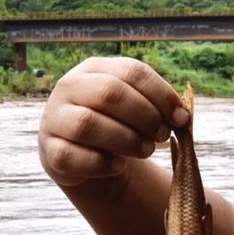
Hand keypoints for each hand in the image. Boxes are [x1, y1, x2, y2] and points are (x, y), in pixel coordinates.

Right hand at [38, 57, 187, 186]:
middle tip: (163, 135)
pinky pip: (73, 156)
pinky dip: (101, 163)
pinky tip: (119, 166)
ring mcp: (54, 118)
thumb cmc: (116, 124)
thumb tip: (183, 116)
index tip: (181, 118)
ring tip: (146, 150)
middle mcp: (69, 87)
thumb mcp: (135, 107)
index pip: (131, 71)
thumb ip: (157, 106)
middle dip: (145, 117)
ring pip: (88, 125)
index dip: (161, 95)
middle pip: (109, 94)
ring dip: (126, 140)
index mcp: (94, 68)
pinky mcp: (49, 150)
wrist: (83, 154)